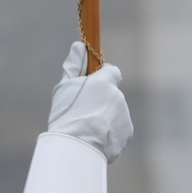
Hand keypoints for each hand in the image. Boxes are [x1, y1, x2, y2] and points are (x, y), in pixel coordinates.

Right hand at [47, 41, 132, 162]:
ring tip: (86, 130)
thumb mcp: (64, 88)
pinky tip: (94, 139)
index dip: (102, 78)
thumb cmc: (66, 115)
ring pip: (114, 113)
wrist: (77, 147)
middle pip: (111, 95)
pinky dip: (109, 134)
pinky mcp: (127, 134)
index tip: (91, 85)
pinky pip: (118, 130)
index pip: (112, 71)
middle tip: (82, 113)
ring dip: (104, 118)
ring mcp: (124, 116)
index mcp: (105, 82)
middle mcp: (118, 97)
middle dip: (100, 101)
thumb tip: (79, 45)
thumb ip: (74, 66)